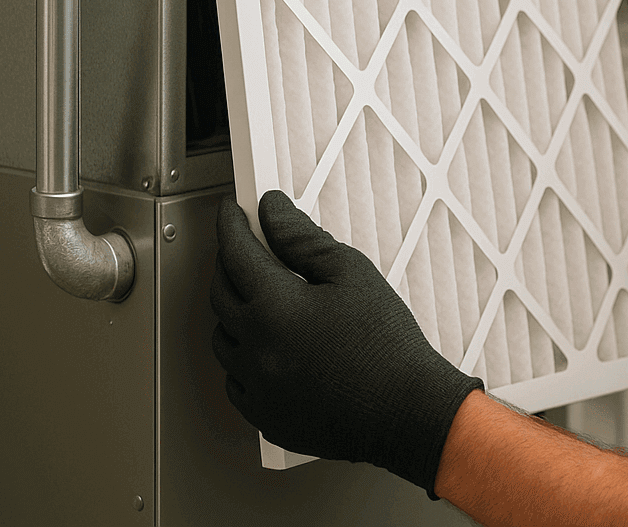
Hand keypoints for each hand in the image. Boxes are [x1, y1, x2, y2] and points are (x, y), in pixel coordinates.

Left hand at [210, 191, 482, 496]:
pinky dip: (243, 358)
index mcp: (273, 307)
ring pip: (222, 339)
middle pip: (219, 293)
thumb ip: (302, 238)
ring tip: (259, 298)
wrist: (407, 409)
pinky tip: (267, 348)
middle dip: (227, 263)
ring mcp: (256, 386)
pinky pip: (235, 381)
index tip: (232, 212)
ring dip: (232, 312)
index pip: (235, 253)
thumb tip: (274, 213)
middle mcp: (254, 348)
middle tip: (245, 248)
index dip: (230, 225)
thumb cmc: (387, 344)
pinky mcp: (265, 415)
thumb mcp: (351, 273)